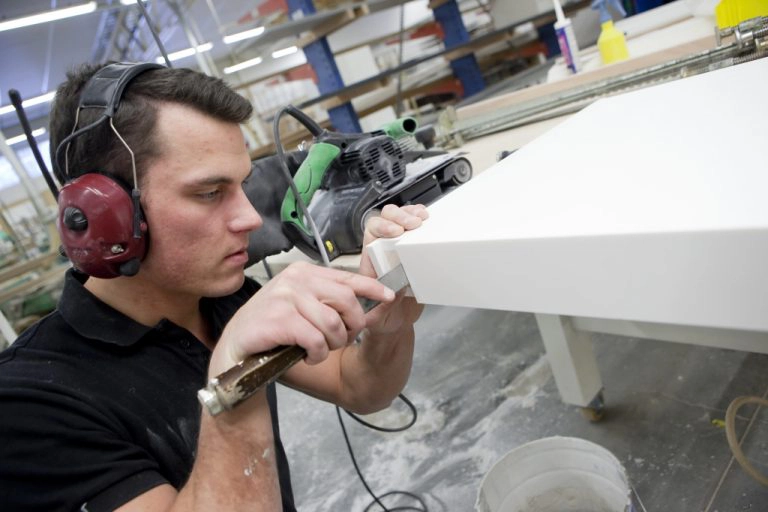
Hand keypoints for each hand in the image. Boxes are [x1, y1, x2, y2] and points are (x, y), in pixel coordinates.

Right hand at [208, 262, 394, 376]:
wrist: (237, 349)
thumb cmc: (273, 328)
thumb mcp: (301, 306)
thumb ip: (327, 300)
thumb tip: (363, 303)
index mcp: (304, 272)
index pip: (347, 277)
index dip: (372, 288)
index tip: (389, 296)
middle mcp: (296, 280)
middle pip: (347, 301)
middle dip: (352, 327)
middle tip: (341, 341)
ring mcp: (286, 297)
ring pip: (333, 324)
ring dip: (332, 345)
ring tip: (318, 350)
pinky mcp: (279, 319)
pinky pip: (316, 340)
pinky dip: (317, 354)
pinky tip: (307, 356)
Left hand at [359, 204, 428, 335]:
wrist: (395, 324)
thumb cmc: (382, 318)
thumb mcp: (377, 317)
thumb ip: (382, 305)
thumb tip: (396, 289)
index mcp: (371, 260)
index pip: (371, 232)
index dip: (382, 227)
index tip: (395, 233)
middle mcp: (384, 250)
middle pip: (386, 218)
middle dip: (399, 216)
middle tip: (414, 224)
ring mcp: (401, 248)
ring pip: (401, 218)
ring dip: (412, 214)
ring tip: (423, 219)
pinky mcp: (416, 251)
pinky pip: (417, 229)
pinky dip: (423, 221)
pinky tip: (428, 221)